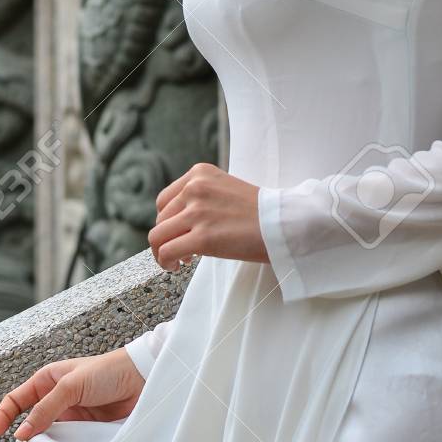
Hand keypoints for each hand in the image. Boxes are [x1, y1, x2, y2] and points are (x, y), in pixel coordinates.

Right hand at [0, 348, 145, 441]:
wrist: (143, 380)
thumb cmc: (108, 371)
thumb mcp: (71, 386)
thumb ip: (45, 410)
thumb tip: (22, 433)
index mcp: (47, 381)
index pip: (16, 400)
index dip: (3, 415)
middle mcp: (56, 399)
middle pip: (31, 422)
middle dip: (28, 435)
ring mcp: (72, 415)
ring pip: (50, 435)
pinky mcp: (87, 429)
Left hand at [148, 162, 268, 271]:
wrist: (284, 223)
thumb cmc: (260, 212)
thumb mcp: (225, 189)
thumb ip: (201, 198)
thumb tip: (178, 222)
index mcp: (199, 174)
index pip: (164, 200)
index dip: (168, 221)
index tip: (180, 233)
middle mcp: (194, 189)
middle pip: (160, 219)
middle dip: (168, 238)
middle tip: (183, 251)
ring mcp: (197, 213)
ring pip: (157, 237)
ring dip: (163, 253)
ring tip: (178, 261)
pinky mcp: (202, 238)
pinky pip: (166, 252)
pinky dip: (165, 263)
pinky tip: (177, 267)